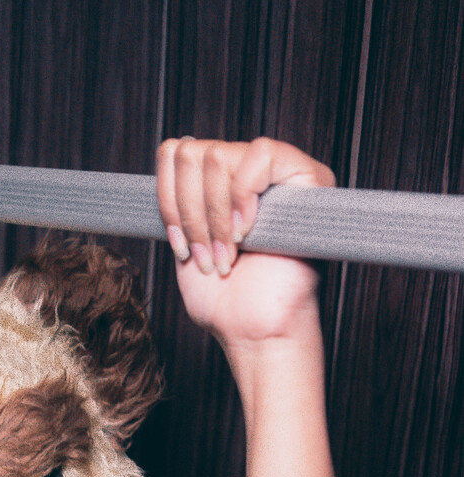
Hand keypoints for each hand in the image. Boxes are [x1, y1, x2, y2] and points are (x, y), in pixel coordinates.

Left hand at [155, 136, 335, 347]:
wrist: (254, 329)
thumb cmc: (225, 300)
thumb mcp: (186, 242)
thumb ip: (181, 198)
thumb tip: (176, 146)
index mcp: (221, 185)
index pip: (177, 152)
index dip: (168, 201)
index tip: (180, 247)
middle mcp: (251, 172)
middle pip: (193, 153)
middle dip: (190, 214)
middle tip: (205, 256)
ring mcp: (280, 172)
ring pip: (218, 156)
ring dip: (214, 218)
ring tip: (226, 254)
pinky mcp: (308, 177)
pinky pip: (260, 154)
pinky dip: (243, 198)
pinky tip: (247, 232)